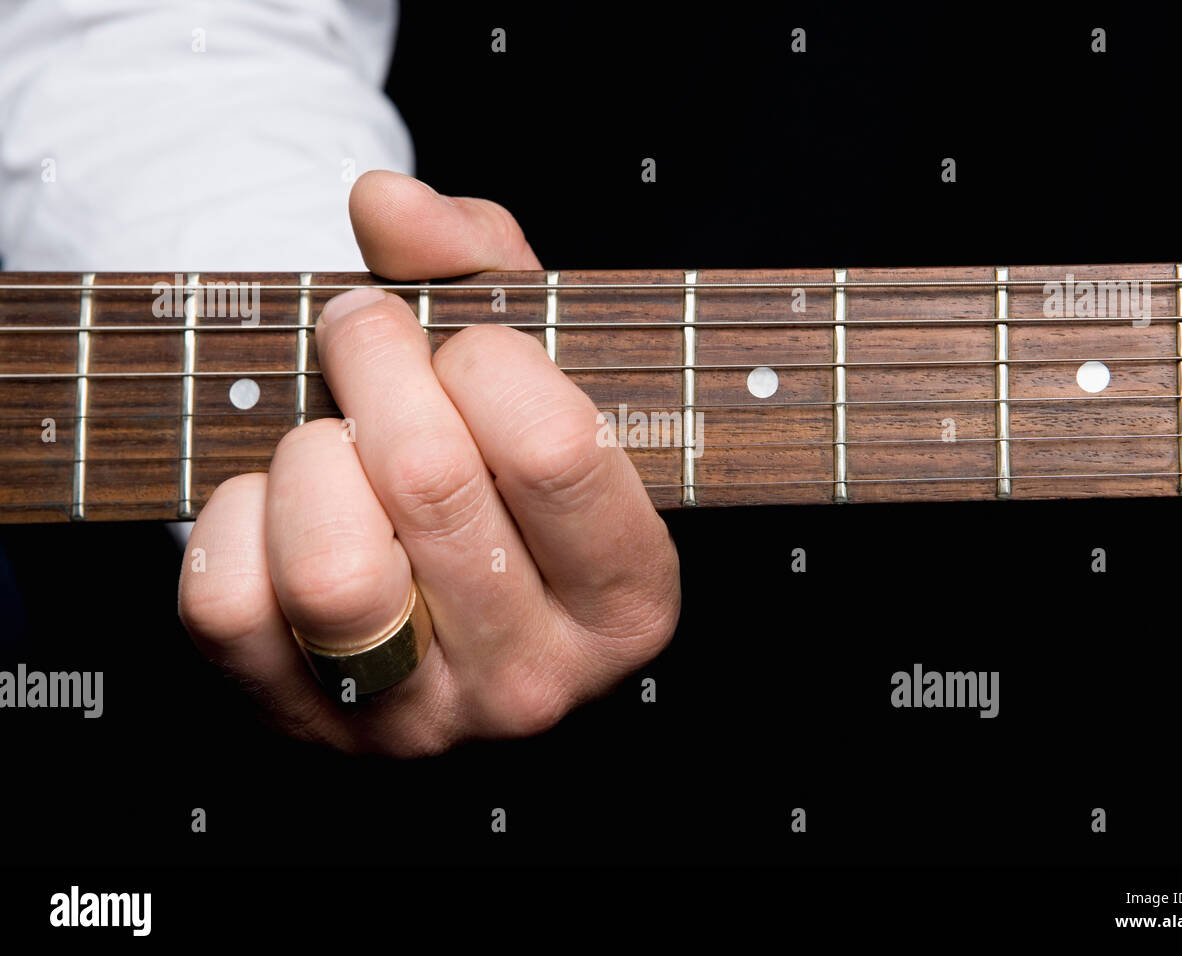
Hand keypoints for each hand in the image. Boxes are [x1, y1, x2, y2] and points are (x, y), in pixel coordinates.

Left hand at [179, 171, 679, 755]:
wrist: (439, 602)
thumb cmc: (504, 472)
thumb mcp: (535, 370)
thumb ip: (483, 264)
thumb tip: (384, 200)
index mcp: (629, 598)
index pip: (552, 448)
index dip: (486, 358)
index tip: (465, 346)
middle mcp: (538, 681)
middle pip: (430, 481)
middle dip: (377, 364)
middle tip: (365, 337)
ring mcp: (420, 721)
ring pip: (330, 567)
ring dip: (311, 456)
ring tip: (333, 440)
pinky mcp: (305, 727)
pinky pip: (231, 601)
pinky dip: (236, 518)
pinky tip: (280, 502)